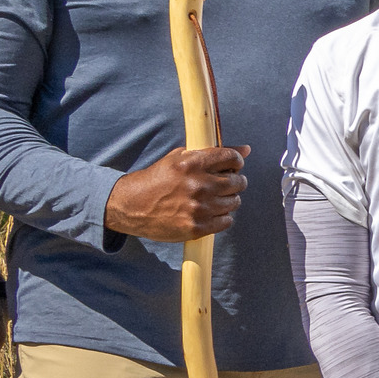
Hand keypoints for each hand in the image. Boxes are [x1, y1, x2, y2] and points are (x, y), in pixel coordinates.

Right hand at [104, 145, 248, 243]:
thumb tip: (246, 150)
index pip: (232, 158)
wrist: (132, 206)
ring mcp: (199, 208)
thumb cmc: (157, 179)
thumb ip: (212, 152)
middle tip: (225, 183)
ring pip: (234, 202)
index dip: (236, 161)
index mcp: (192, 163)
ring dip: (228, 199)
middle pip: (238, 182)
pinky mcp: (197, 227)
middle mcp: (198, 185)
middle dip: (235, 181)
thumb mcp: (179, 157)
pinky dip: (222, 216)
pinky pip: (227, 221)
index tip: (232, 166)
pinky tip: (210, 211)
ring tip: (214, 198)